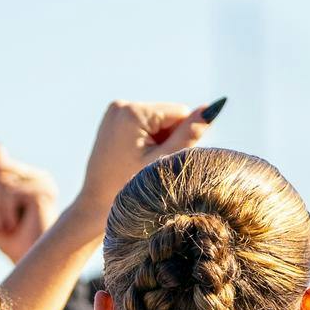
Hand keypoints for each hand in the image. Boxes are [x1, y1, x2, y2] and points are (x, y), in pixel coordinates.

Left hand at [0, 142, 59, 263]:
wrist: (29, 265)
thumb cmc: (13, 242)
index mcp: (30, 179)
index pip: (0, 159)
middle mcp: (40, 178)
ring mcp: (43, 183)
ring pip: (1, 180)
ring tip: (3, 227)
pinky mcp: (42, 192)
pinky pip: (8, 191)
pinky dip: (2, 211)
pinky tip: (12, 226)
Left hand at [77, 97, 221, 213]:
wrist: (95, 205)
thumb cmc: (129, 186)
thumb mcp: (164, 160)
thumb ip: (190, 133)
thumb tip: (214, 107)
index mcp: (133, 111)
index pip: (179, 113)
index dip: (180, 137)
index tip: (160, 158)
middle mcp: (121, 105)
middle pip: (167, 116)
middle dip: (167, 139)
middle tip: (149, 164)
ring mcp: (114, 111)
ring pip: (157, 122)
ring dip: (157, 141)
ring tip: (140, 163)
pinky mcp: (112, 120)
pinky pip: (144, 125)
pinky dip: (146, 140)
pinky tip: (133, 158)